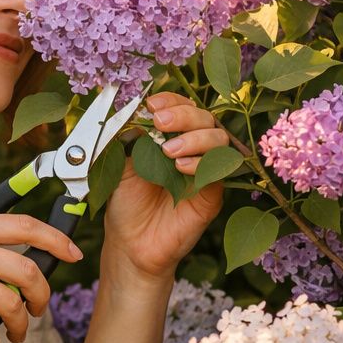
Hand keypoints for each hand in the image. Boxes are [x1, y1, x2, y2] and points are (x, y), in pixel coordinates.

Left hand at [103, 92, 229, 281]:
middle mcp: (192, 149)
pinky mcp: (213, 193)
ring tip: (169, 152)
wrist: (130, 242)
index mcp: (171, 137)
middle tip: (161, 124)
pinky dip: (203, 163)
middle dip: (184, 115)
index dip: (171, 100)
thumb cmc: (126, 203)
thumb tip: (138, 111)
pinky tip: (181, 167)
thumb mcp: (122, 164)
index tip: (152, 104)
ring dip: (195, 138)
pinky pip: (220, 170)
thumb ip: (133, 138)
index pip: (182, 107)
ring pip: (218, 139)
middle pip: (205, 118)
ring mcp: (205, 170)